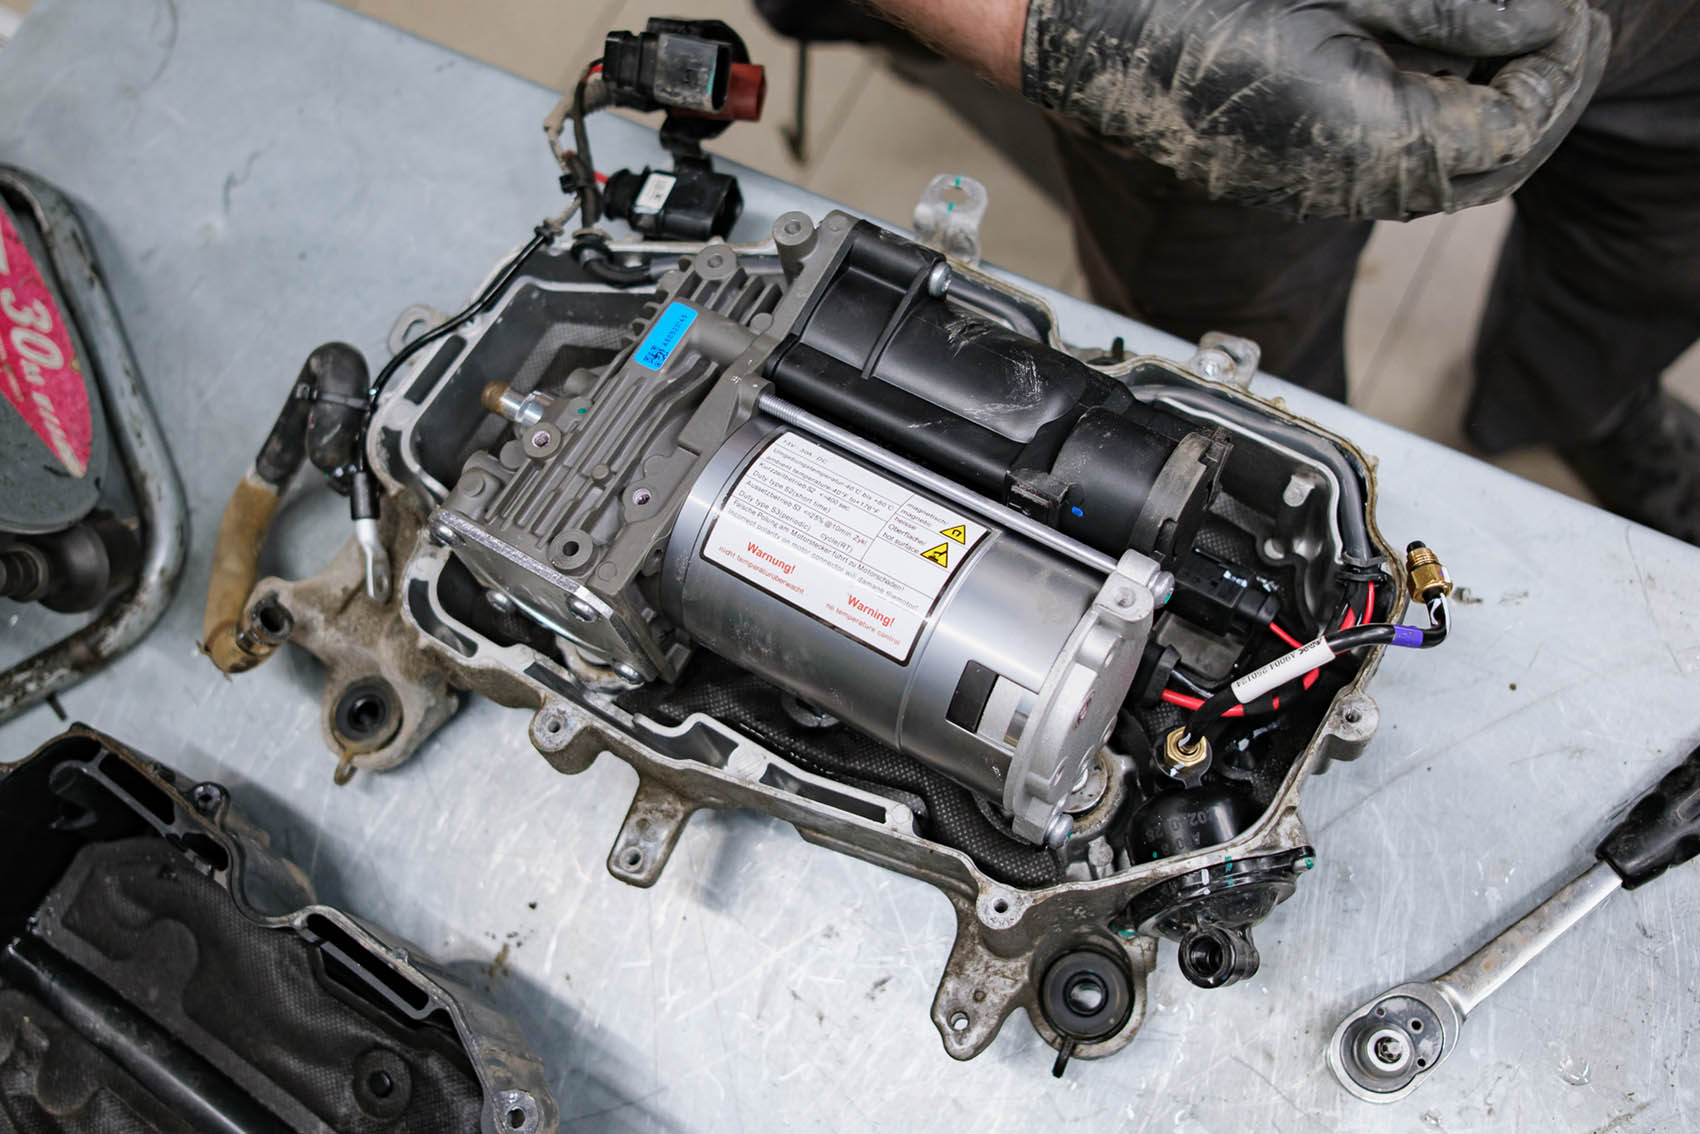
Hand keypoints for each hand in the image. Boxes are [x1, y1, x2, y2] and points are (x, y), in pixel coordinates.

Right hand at [1022, 0, 1611, 218]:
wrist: (1078, 30)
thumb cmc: (1185, 3)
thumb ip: (1456, 8)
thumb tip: (1541, 21)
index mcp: (1372, 142)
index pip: (1514, 129)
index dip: (1559, 72)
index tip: (1571, 18)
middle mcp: (1347, 183)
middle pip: (1487, 166)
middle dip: (1534, 99)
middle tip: (1554, 30)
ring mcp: (1314, 184)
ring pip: (1439, 167)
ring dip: (1483, 107)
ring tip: (1496, 38)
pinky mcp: (1289, 170)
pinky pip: (1387, 160)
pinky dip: (1428, 115)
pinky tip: (1423, 61)